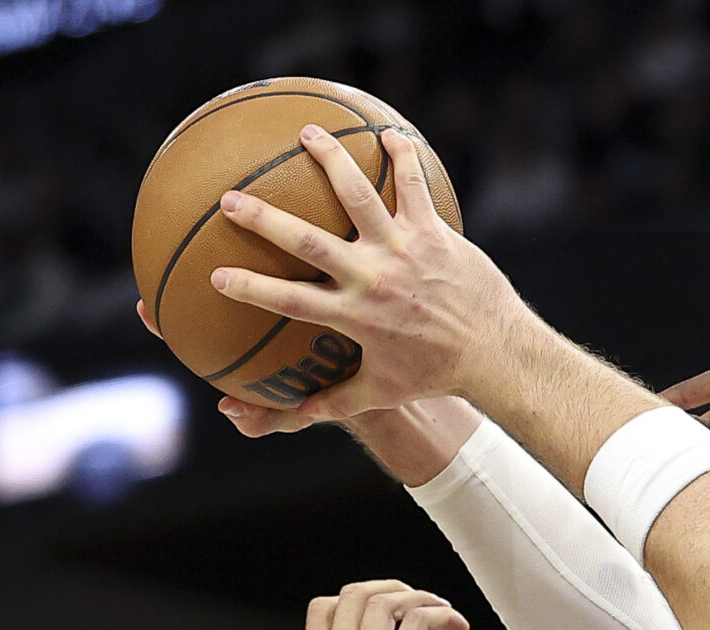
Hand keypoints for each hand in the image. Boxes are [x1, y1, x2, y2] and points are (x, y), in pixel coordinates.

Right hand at [211, 128, 529, 425]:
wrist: (493, 353)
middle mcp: (373, 278)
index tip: (216, 276)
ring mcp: (403, 250)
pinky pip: (413, 185)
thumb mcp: (379, 392)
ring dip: (330, 160)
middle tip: (229, 199)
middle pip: (308, 241)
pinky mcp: (433, 232)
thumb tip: (290, 416)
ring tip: (305, 133)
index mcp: (354, 316)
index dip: (251, 288)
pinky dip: (401, 156)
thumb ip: (331, 402)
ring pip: (358, 195)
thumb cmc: (433, 374)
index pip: (290, 301)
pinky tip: (385, 133)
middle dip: (264, 219)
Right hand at [298, 581, 468, 629]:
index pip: (322, 609)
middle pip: (356, 593)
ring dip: (420, 597)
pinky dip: (441, 613)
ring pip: (389, 600)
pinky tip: (455, 625)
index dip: (349, 599)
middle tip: (411, 600)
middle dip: (387, 588)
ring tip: (440, 609)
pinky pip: (422, 619)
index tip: (373, 610)